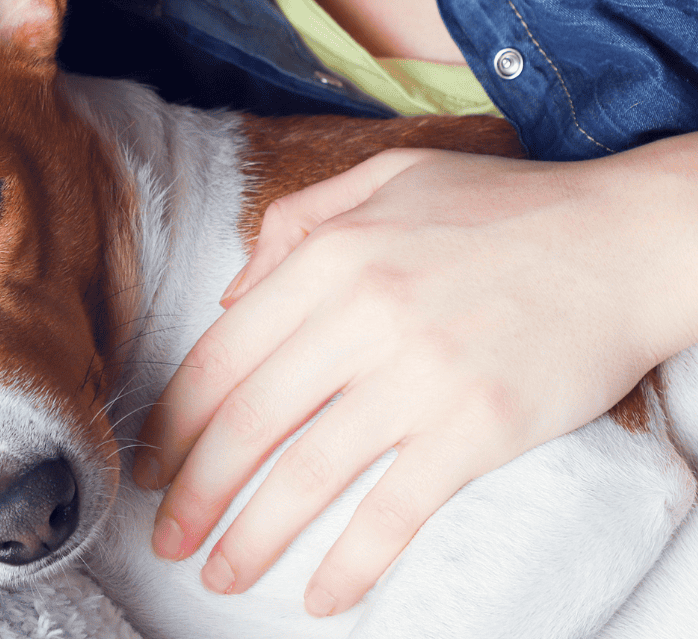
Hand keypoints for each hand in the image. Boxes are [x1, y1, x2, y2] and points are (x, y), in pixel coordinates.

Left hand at [132, 140, 697, 617]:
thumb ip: (295, 223)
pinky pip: (397, 511)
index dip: (176, 418)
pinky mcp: (479, 428)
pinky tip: (320, 596)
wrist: (622, 240)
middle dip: (196, 491)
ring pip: (308, 474)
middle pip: (250, 421)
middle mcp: (364, 313)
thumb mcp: (384, 177)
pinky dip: (353, 562)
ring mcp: (422, 375)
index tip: (152, 462)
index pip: (223, 353)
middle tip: (167, 538)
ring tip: (220, 575)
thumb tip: (230, 298)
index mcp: (332, 254)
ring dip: (253, 536)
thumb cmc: (499, 206)